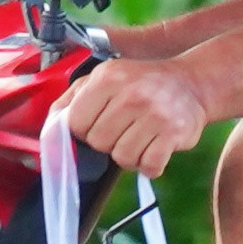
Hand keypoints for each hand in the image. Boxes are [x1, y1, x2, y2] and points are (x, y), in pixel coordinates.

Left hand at [61, 56, 210, 177]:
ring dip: (131, 155)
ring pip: (123, 158)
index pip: (75, 122)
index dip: (84, 128)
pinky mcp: (174, 133)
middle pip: (98, 142)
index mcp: (108, 77)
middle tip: (125, 128)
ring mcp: (155, 114)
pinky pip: (149, 166)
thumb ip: (73, 98)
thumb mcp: (106, 77)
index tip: (99, 122)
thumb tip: (51, 125)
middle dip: (109, 141)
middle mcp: (132, 94)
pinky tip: (154, 148)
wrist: (191, 84)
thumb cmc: (143, 83)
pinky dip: (150, 165)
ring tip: (141, 137)